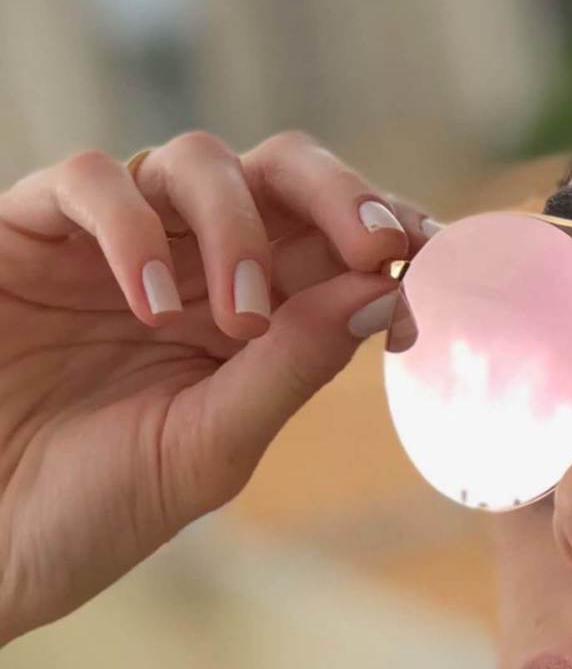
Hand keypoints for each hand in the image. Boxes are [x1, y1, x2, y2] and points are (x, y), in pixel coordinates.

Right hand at [0, 129, 432, 645]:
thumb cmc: (93, 508)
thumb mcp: (212, 446)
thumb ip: (294, 365)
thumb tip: (384, 291)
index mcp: (255, 318)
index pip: (337, 242)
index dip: (391, 235)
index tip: (434, 261)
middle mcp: (195, 265)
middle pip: (283, 173)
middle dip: (342, 193)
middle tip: (378, 244)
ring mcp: (116, 243)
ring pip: (199, 160)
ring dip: (241, 226)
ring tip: (238, 319)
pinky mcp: (30, 231)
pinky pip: (93, 180)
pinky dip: (134, 227)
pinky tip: (151, 303)